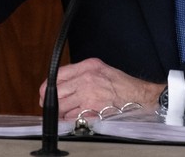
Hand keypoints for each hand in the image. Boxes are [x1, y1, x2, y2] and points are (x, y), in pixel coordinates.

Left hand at [38, 58, 163, 119]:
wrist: (139, 97)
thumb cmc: (122, 85)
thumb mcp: (101, 70)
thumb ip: (81, 73)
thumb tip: (60, 84)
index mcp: (88, 66)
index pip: (58, 74)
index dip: (47, 86)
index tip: (45, 93)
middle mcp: (87, 78)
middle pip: (56, 92)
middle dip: (52, 102)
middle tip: (53, 107)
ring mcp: (89, 95)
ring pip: (62, 107)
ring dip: (62, 113)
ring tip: (69, 113)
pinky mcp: (92, 110)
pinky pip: (72, 118)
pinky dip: (72, 120)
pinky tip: (79, 117)